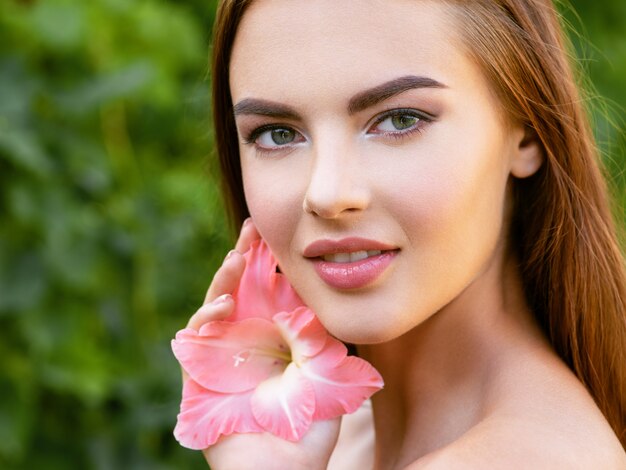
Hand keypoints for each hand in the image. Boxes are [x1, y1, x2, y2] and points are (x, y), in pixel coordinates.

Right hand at [182, 219, 340, 469]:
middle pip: (242, 290)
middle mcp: (248, 340)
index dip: (272, 264)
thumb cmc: (309, 425)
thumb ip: (319, 336)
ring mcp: (221, 354)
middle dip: (245, 258)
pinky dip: (208, 315)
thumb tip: (311, 297)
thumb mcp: (325, 371)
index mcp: (277, 337)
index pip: (271, 291)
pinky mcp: (198, 373)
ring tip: (237, 257)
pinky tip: (225, 302)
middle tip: (252, 228)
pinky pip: (197, 337)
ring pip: (217, 305)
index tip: (278, 235)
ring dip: (225, 278)